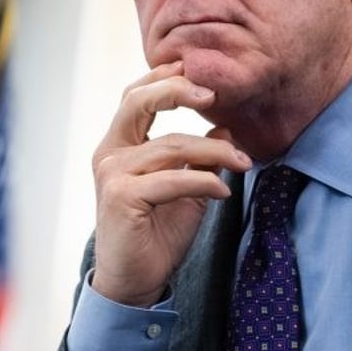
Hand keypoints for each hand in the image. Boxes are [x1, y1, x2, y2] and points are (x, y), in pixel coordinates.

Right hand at [89, 61, 251, 306]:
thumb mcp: (187, 186)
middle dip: (177, 91)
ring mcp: (112, 174)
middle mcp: (110, 153)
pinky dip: (204, 181)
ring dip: (214, 151)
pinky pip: (173, 178)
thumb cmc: (158, 231)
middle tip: (215, 95)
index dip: (163, 77)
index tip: (198, 70)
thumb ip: (200, 155)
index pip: (135, 96)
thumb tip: (226, 124)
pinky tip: (223, 191)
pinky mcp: (121, 196)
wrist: (137, 280)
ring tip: (241, 162)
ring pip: (170, 145)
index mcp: (120, 144)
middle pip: (137, 102)